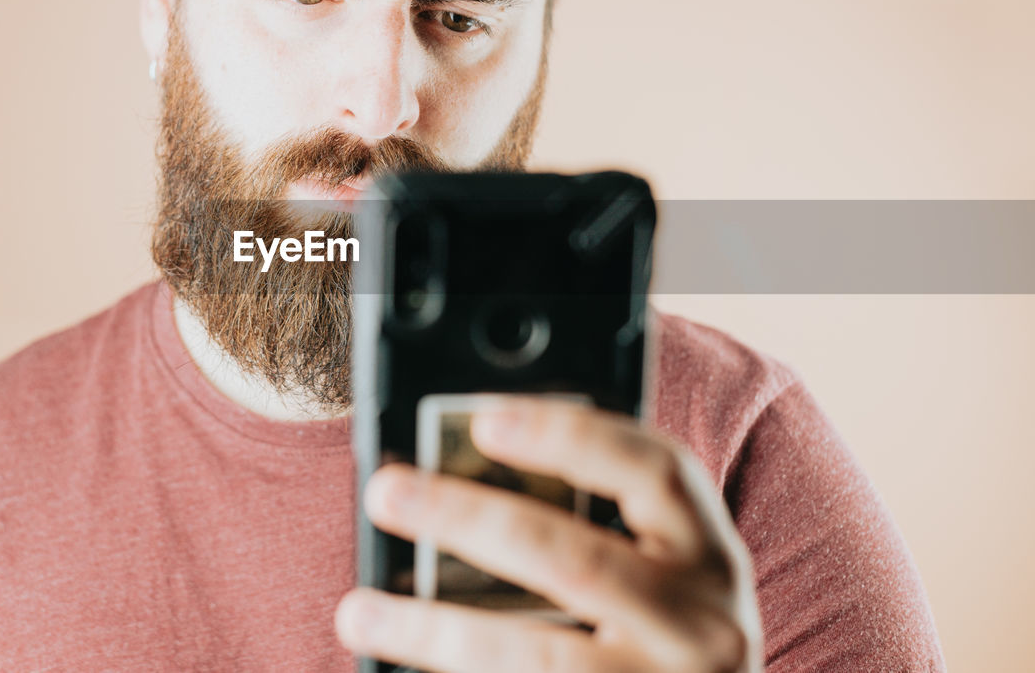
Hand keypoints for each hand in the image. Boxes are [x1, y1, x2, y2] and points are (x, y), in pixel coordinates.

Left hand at [335, 396, 762, 671]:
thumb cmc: (656, 625)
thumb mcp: (652, 565)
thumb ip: (587, 518)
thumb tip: (458, 463)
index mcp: (708, 552)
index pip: (654, 470)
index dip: (570, 436)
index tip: (483, 419)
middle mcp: (705, 624)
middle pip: (577, 561)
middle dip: (471, 520)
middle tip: (387, 492)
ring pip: (541, 656)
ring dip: (438, 631)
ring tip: (359, 612)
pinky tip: (400, 667)